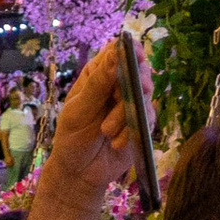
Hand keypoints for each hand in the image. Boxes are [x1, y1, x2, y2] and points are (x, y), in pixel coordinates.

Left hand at [45, 37, 135, 203]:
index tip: (135, 52)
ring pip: (144, 96)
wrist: (79, 171)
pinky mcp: (141, 124)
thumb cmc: (72, 136)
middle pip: (138, 71)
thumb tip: (114, 54)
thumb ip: (97, 84)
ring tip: (106, 131)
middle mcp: (117, 86)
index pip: (116, 52)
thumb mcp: (78, 110)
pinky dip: (131, 131)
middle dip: (135, 83)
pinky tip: (115, 142)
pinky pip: (147, 120)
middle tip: (124, 96)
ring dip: (125, 114)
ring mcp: (131, 105)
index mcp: (97, 75)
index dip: (128, 49)